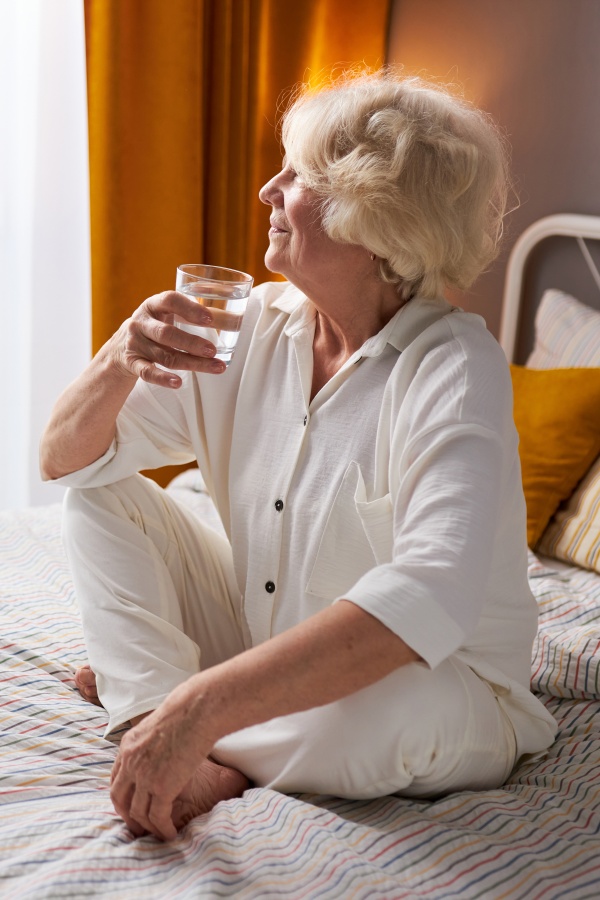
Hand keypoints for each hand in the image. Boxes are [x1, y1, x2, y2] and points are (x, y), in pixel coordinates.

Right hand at [110, 290, 225, 388]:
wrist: (119, 347)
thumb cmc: (156, 327)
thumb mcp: (169, 316)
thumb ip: (196, 316)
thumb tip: (237, 320)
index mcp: (153, 305)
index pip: (169, 300)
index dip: (189, 308)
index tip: (209, 318)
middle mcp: (141, 322)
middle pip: (167, 333)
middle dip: (191, 342)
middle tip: (213, 350)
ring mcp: (134, 343)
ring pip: (164, 356)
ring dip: (191, 363)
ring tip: (215, 367)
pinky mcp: (131, 362)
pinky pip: (147, 372)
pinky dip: (162, 378)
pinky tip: (178, 383)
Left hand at [110, 685, 214, 840]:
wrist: (197, 709)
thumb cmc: (186, 710)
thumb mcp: (158, 723)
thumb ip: (152, 739)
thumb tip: (163, 743)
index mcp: (128, 745)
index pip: (116, 778)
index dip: (123, 796)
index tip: (131, 805)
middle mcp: (131, 762)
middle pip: (120, 798)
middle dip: (128, 816)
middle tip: (139, 826)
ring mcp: (145, 776)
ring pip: (138, 812)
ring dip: (148, 827)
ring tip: (158, 832)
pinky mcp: (162, 787)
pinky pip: (158, 817)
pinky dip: (163, 829)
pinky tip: (171, 833)